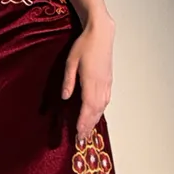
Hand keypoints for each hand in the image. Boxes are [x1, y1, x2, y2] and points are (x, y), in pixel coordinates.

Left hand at [60, 18, 113, 143]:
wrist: (101, 33)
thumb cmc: (84, 45)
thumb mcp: (70, 62)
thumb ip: (68, 81)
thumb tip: (65, 97)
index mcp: (91, 81)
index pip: (87, 107)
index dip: (83, 121)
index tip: (79, 133)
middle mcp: (101, 84)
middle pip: (96, 110)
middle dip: (88, 126)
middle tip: (82, 139)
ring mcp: (107, 83)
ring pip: (102, 106)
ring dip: (95, 120)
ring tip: (89, 131)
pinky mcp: (109, 80)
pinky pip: (106, 100)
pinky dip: (101, 110)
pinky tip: (97, 114)